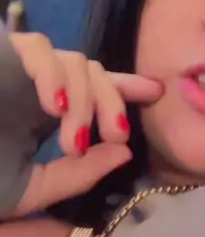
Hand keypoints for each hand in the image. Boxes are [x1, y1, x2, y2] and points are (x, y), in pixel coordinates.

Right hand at [7, 33, 162, 216]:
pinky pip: (36, 47)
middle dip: (112, 100)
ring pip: (71, 58)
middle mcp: (36, 85)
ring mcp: (18, 68)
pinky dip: (51, 73)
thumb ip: (76, 174)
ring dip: (83, 95)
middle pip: (92, 72)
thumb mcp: (30, 189)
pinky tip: (54, 106)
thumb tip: (124, 153)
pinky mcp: (3, 54)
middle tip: (116, 135)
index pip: (94, 91)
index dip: (125, 88)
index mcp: (44, 113)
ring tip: (75, 137)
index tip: (157, 92)